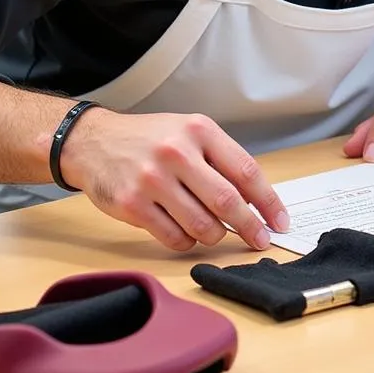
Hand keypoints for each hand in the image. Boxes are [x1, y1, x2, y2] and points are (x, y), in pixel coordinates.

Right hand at [61, 109, 288, 251]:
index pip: (246, 171)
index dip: (268, 201)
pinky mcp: (133, 204)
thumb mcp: (190, 132)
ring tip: (216, 231)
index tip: (279, 220)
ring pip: (202, 224)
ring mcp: (153, 179)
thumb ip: (222, 160)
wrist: (94, 141)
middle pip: (227, 201)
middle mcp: (177, 152)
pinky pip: (174, 237)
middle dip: (250, 226)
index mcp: (200, 131)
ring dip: (216, 235)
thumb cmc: (150, 139)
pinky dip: (188, 242)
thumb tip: (256, 200)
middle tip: (260, 239)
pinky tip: (187, 233)